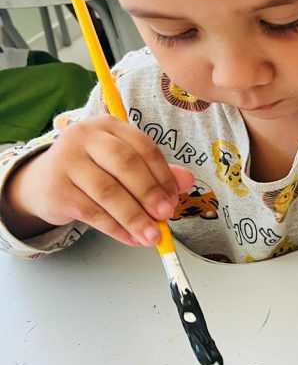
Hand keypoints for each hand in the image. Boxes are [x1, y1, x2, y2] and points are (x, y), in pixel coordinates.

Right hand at [3, 116, 193, 245]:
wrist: (43, 182)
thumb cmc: (91, 170)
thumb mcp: (122, 165)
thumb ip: (155, 170)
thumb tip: (187, 181)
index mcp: (108, 126)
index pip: (143, 147)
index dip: (163, 175)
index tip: (174, 198)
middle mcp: (85, 137)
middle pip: (125, 164)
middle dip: (149, 193)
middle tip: (165, 215)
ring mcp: (66, 161)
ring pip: (108, 192)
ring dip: (135, 218)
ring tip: (152, 236)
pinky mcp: (56, 189)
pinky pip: (92, 213)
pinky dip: (116, 229)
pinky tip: (131, 238)